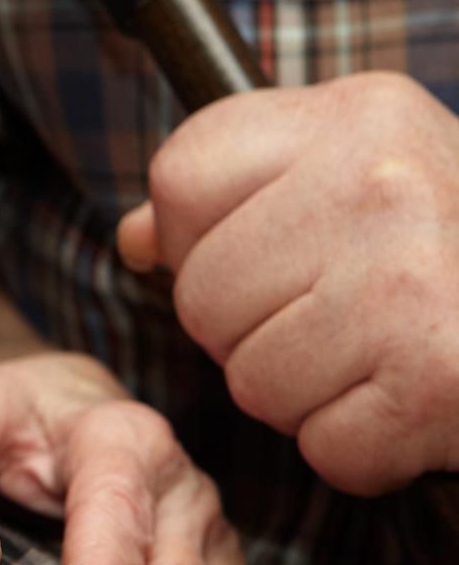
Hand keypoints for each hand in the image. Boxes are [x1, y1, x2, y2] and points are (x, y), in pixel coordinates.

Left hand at [118, 72, 458, 494]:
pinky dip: (362, 448)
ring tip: (378, 357)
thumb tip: (138, 240)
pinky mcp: (438, 380)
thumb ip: (235, 197)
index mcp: (353, 115)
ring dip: (305, 394)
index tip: (263, 254)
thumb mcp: (353, 179)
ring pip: (251, 381)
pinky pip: (325, 447)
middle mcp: (382, 183)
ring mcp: (411, 281)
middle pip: (201, 298)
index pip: (180, 179)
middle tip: (336, 320)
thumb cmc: (457, 249)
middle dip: (251, 331)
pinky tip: (413, 403)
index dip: (197, 240)